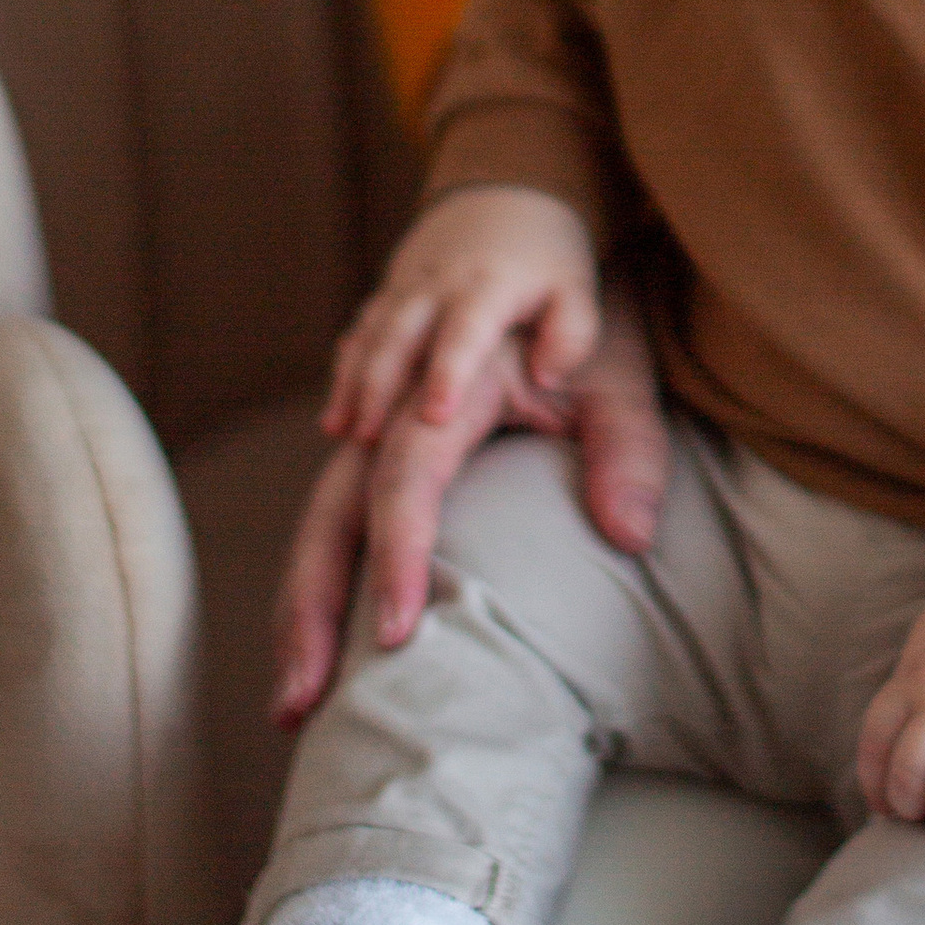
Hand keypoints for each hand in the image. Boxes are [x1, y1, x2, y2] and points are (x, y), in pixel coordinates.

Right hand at [270, 215, 671, 725]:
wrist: (513, 220)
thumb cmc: (569, 303)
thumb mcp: (614, 367)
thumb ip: (628, 449)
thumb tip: (631, 537)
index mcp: (446, 382)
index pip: (408, 477)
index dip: (397, 553)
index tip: (395, 633)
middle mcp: (390, 402)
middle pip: (334, 508)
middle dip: (314, 606)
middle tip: (303, 702)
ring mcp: (367, 414)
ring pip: (318, 516)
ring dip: (300, 608)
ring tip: (293, 704)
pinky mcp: (365, 433)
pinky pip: (327, 510)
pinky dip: (312, 579)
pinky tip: (305, 652)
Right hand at [321, 181, 600, 456]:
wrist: (505, 196)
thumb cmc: (546, 258)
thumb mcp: (576, 287)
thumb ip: (571, 333)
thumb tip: (545, 376)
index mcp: (489, 286)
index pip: (465, 331)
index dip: (449, 373)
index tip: (435, 417)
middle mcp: (439, 284)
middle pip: (400, 334)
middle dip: (379, 384)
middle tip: (367, 438)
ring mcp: (408, 287)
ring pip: (372, 334)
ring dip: (352, 381)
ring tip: (341, 431)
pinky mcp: (389, 293)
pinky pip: (361, 330)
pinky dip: (345, 369)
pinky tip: (335, 414)